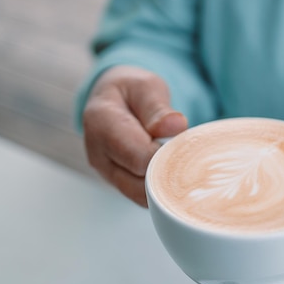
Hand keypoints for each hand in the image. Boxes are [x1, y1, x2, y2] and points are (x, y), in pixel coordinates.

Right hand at [82, 66, 187, 206]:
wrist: (114, 101)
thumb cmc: (132, 92)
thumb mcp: (146, 86)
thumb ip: (158, 107)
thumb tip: (175, 126)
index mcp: (101, 123)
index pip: (138, 156)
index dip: (166, 156)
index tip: (183, 146)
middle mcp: (98, 154)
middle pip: (139, 183)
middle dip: (167, 173)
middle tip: (186, 157)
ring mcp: (106, 173)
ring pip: (141, 196)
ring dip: (165, 185)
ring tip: (180, 163)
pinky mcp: (118, 184)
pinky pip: (142, 198)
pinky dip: (161, 190)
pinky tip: (174, 173)